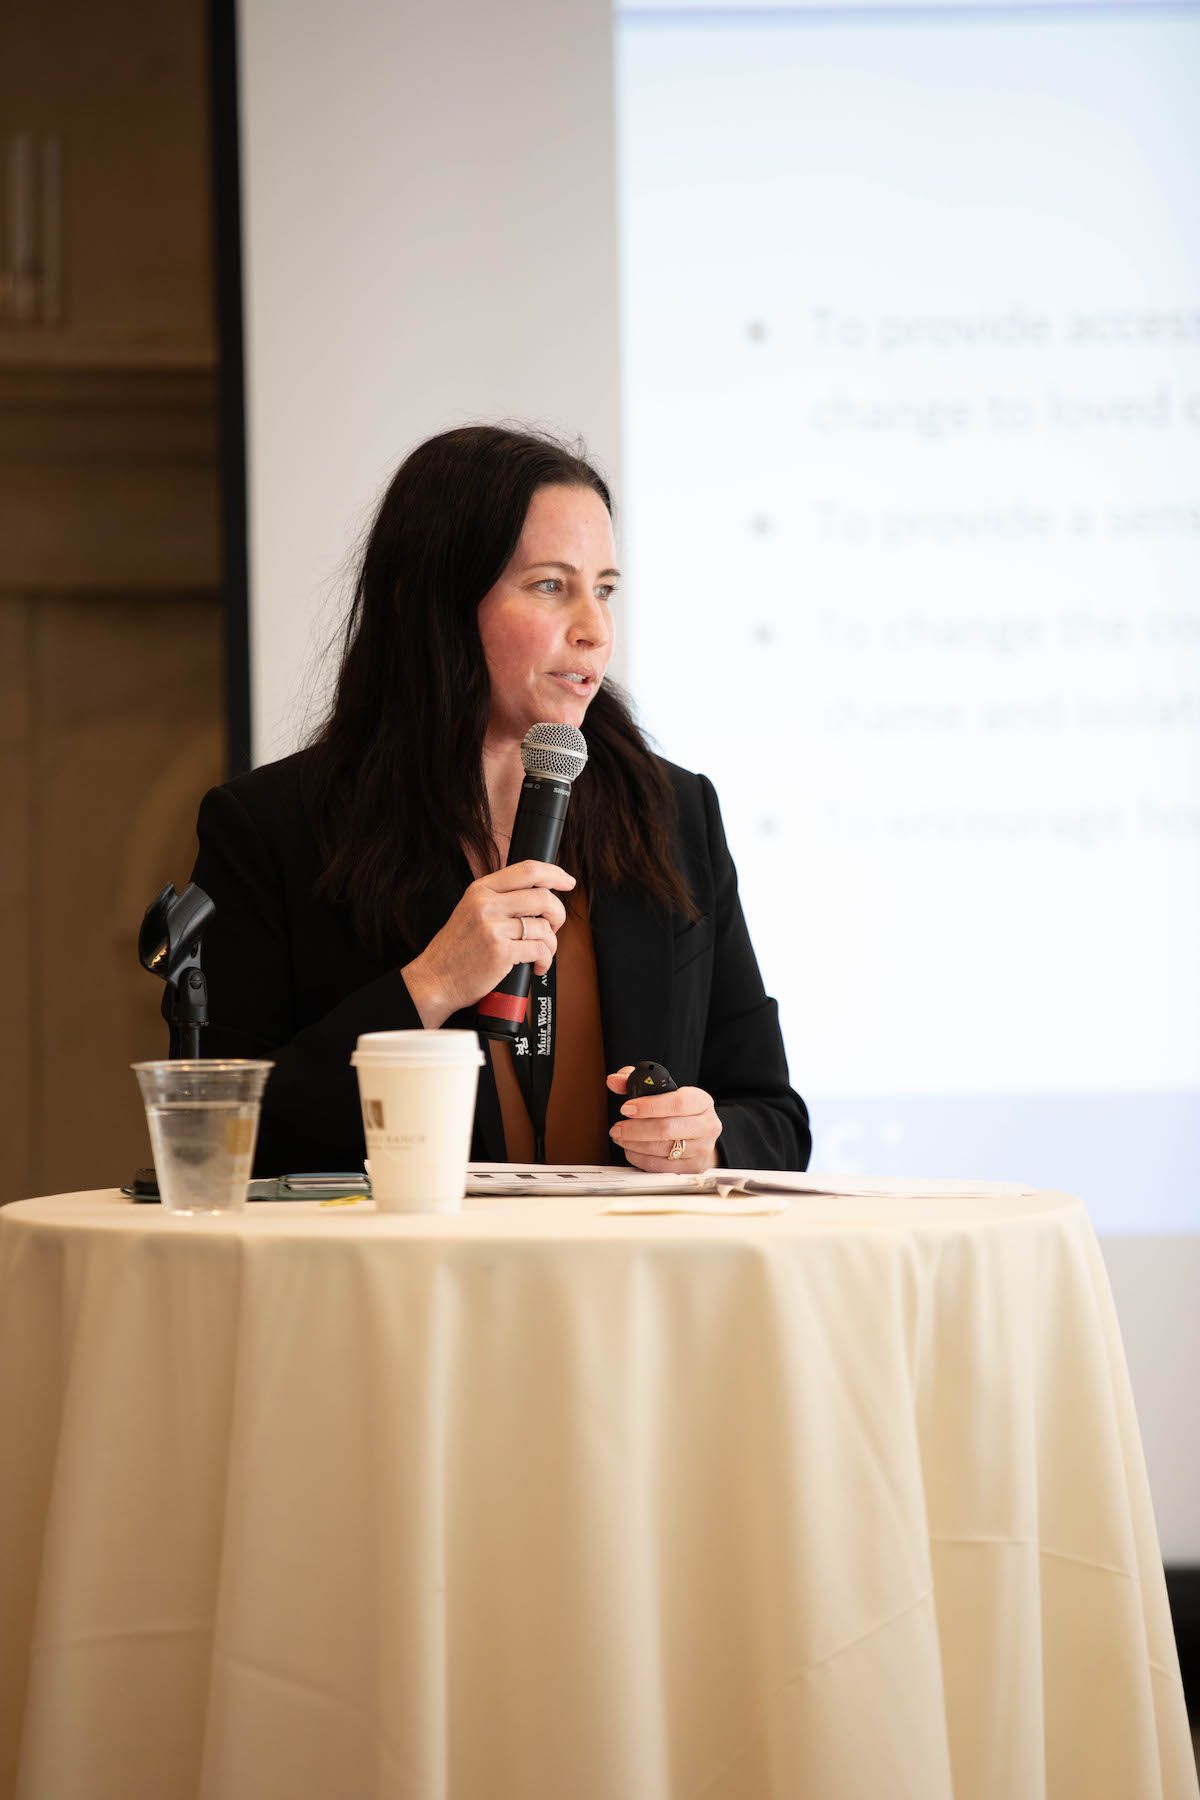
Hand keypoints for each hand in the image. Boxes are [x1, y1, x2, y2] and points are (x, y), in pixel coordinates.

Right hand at [402, 861, 575, 1027]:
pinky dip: (545, 960)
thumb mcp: (470, 911)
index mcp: (481, 890)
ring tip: (542, 951)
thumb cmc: (456, 950)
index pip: (527, 870)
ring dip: (552, 942)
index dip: (554, 874)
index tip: (568, 881)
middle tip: (553, 927)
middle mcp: (486, 904)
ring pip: (544, 926)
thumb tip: (539, 894)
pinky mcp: (501, 952)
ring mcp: (493, 928)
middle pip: (543, 897)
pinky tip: (537, 965)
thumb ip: (499, 899)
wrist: (435, 980)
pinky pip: (540, 950)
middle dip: (558, 914)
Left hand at [605, 1067, 722, 1173]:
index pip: (678, 1103)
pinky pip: (660, 1166)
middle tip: (617, 1128)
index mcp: (702, 1101)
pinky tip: (631, 1149)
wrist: (700, 1135)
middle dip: (635, 1129)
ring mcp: (702, 1148)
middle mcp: (707, 1125)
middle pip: (667, 1129)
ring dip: (634, 1144)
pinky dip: (640, 1158)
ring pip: (662, 1149)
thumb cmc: (679, 1111)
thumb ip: (636, 1081)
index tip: (627, 1108)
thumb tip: (614, 1081)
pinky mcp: (693, 1168)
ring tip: (621, 1137)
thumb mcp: (662, 1090)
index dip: (649, 1106)